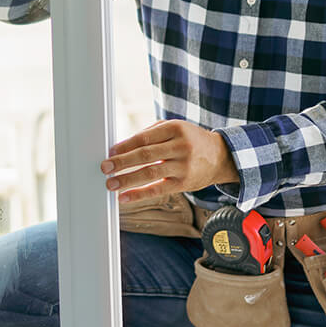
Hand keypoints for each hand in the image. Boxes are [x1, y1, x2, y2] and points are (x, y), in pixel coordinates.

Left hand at [100, 120, 240, 203]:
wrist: (220, 156)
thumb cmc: (191, 140)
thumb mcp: (175, 128)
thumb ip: (150, 134)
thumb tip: (122, 146)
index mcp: (175, 129)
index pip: (144, 138)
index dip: (125, 146)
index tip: (110, 152)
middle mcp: (180, 147)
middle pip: (145, 155)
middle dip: (122, 162)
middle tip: (105, 167)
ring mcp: (183, 166)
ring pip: (150, 173)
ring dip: (127, 180)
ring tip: (111, 183)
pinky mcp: (184, 183)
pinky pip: (158, 190)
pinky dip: (139, 194)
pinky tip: (125, 197)